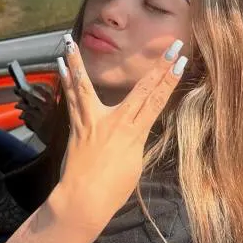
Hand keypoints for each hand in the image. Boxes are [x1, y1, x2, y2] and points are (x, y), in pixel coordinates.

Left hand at [13, 84, 54, 142]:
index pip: (46, 93)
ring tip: (17, 105)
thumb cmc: (59, 129)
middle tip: (19, 91)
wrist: (59, 141)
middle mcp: (48, 109)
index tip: (34, 86)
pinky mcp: (36, 123)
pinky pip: (26, 117)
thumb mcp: (59, 116)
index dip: (39, 89)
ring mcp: (42, 116)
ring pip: (27, 107)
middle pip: (33, 97)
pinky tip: (21, 116)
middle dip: (24, 93)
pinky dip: (23, 116)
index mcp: (55, 105)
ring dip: (20, 105)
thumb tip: (38, 104)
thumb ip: (52, 109)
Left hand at [53, 35, 186, 229]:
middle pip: (140, 89)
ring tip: (71, 40)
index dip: (170, 79)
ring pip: (86, 86)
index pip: (157, 101)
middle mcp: (115, 122)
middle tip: (169, 46)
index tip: (180, 61)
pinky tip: (62, 66)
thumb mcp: (134, 164)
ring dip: (79, 61)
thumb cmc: (113, 190)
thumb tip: (135, 126)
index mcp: (134, 133)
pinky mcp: (76, 127)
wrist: (83, 202)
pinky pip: (71, 99)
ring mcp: (93, 122)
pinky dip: (67, 81)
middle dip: (158, 66)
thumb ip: (135, 140)